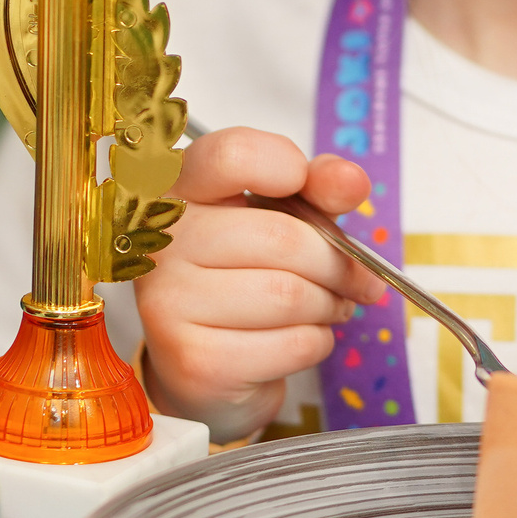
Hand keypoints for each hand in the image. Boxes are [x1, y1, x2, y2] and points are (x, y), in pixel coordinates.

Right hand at [135, 128, 387, 441]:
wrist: (205, 362)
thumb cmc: (243, 277)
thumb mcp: (281, 216)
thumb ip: (317, 189)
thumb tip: (349, 181)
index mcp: (178, 190)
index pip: (233, 154)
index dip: (286, 165)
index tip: (307, 188)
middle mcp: (163, 242)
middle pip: (282, 237)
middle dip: (337, 264)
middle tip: (354, 278)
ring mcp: (168, 302)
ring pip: (290, 295)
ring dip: (329, 305)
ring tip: (326, 307)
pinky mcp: (194, 361)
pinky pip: (292, 344)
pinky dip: (316, 342)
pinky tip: (299, 337)